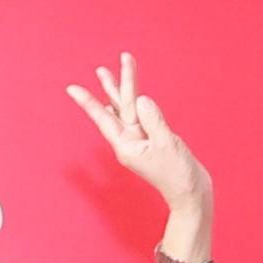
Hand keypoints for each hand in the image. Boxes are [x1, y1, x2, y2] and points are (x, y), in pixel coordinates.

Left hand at [63, 56, 209, 248]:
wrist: (191, 193)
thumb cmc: (178, 175)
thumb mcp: (165, 144)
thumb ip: (153, 120)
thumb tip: (141, 100)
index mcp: (126, 146)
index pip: (104, 118)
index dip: (88, 102)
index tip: (72, 89)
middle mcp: (129, 142)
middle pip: (118, 109)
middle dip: (112, 86)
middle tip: (99, 69)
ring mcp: (140, 140)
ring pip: (127, 110)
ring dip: (120, 90)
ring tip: (105, 73)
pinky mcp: (152, 140)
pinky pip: (140, 117)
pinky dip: (133, 103)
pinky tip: (125, 97)